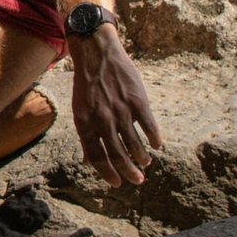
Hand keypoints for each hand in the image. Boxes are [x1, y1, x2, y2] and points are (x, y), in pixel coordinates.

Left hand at [69, 26, 163, 186]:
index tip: (117, 183)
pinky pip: (149, 128)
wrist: (96, 53)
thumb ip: (87, 135)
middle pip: (117, 155)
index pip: (96, 157)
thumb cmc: (88, 85)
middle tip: (138, 180)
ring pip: (135, 145)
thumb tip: (88, 161)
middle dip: (129, 172)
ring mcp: (121, 110)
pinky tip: (156, 145)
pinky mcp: (137, 101)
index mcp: (85, 122)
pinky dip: (154, 139)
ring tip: (145, 163)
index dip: (107, 173)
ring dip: (141, 158)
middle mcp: (102, 119)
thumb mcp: (80, 109)